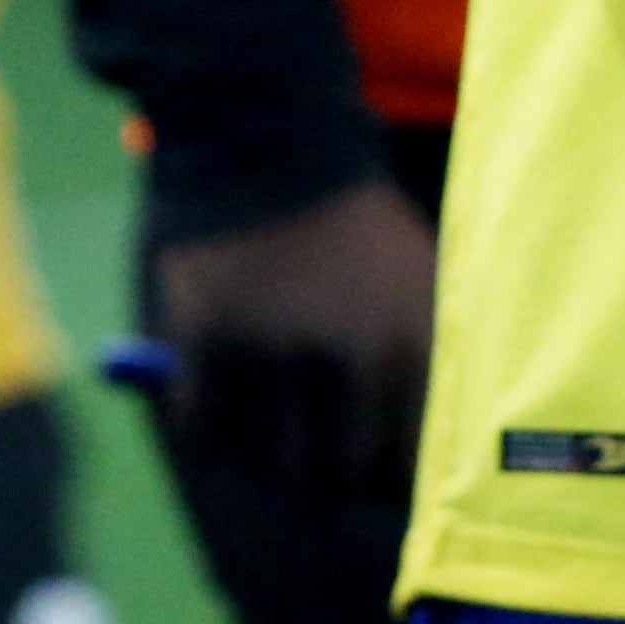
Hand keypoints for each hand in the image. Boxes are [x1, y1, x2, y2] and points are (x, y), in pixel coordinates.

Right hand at [147, 175, 437, 500]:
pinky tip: (220, 388)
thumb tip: (396, 488)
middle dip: (322, 476)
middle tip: (310, 462)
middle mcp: (350, 356)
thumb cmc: (352, 225)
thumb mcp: (416, 285)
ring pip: (268, 461)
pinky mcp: (207, 335)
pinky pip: (203, 425)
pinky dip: (208, 422)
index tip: (370, 488)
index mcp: (413, 343)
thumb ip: (421, 376)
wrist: (270, 135)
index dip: (388, 488)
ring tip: (267, 416)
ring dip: (264, 453)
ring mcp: (274, 347)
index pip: (409, 468)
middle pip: (333, 475)